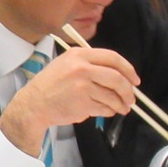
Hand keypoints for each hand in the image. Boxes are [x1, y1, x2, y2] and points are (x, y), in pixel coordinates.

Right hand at [0, 46, 137, 154]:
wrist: (33, 105)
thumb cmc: (50, 86)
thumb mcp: (66, 65)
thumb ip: (90, 65)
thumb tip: (121, 76)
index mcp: (78, 55)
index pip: (113, 58)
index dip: (128, 70)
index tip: (135, 80)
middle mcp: (81, 68)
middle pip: (117, 78)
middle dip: (129, 91)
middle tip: (131, 99)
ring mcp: (82, 86)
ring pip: (113, 96)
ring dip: (120, 104)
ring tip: (120, 108)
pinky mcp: (83, 103)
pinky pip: (105, 108)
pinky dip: (108, 111)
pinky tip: (103, 111)